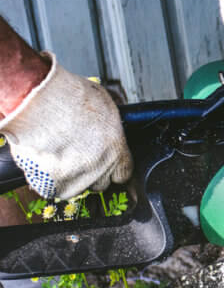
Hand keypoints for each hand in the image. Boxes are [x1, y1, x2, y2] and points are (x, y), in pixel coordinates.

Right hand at [0, 55, 131, 198]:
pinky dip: (47, 179)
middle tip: (78, 155)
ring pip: (77, 188)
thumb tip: (111, 129)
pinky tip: (45, 159)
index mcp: (116, 150)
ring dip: (69, 177)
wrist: (36, 102)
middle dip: (92, 172)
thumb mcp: (104, 105)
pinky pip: (52, 189)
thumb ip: (110, 127)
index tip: (106, 164)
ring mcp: (75, 179)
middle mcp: (98, 168)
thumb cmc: (68, 98)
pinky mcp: (50, 185)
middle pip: (100, 183)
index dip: (114, 168)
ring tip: (58, 154)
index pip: (123, 173)